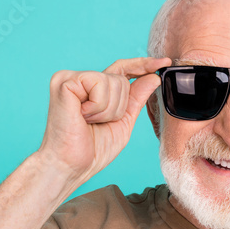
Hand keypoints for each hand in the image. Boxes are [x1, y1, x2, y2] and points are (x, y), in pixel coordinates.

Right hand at [37, 56, 170, 180]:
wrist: (71, 166)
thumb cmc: (92, 150)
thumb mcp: (123, 122)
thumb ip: (136, 99)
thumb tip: (153, 77)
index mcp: (93, 89)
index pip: (123, 69)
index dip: (143, 65)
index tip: (164, 62)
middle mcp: (81, 80)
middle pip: (121, 79)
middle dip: (118, 108)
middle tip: (96, 124)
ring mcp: (70, 78)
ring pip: (113, 82)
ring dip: (107, 110)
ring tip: (87, 122)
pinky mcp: (65, 81)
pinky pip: (99, 85)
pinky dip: (97, 107)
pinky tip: (81, 116)